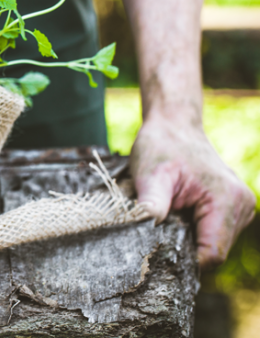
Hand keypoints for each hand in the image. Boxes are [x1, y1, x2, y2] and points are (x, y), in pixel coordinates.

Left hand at [131, 115, 255, 267]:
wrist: (173, 126)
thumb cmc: (161, 147)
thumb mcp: (150, 175)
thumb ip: (151, 206)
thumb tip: (144, 236)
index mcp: (227, 200)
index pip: (212, 254)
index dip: (183, 260)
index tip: (157, 253)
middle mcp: (242, 205)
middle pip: (214, 252)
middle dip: (184, 248)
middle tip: (158, 231)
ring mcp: (241, 207)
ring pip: (214, 245)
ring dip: (189, 238)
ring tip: (170, 216)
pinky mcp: (233, 208)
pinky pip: (214, 233)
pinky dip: (194, 230)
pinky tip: (178, 214)